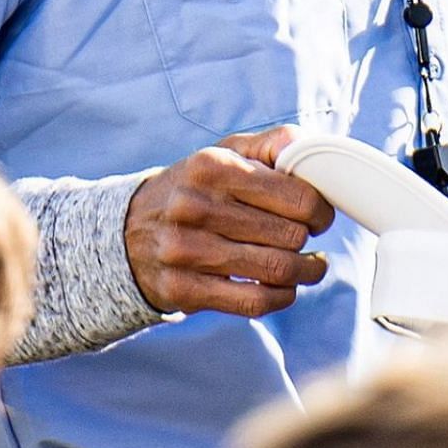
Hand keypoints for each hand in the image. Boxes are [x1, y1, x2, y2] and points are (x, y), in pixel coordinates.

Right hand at [123, 125, 335, 317]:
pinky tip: (283, 286)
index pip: (298, 198)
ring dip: (304, 272)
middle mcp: (194, 206)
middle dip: (308, 241)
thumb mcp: (224, 155)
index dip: (319, 210)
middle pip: (291, 237)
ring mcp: (185, 250)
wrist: (128, 231)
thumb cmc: (195, 189)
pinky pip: (255, 302)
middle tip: (305, 239)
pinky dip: (281, 296)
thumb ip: (272, 146)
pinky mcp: (183, 288)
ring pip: (278, 271)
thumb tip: (314, 153)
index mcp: (211, 166)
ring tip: (307, 265)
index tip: (316, 215)